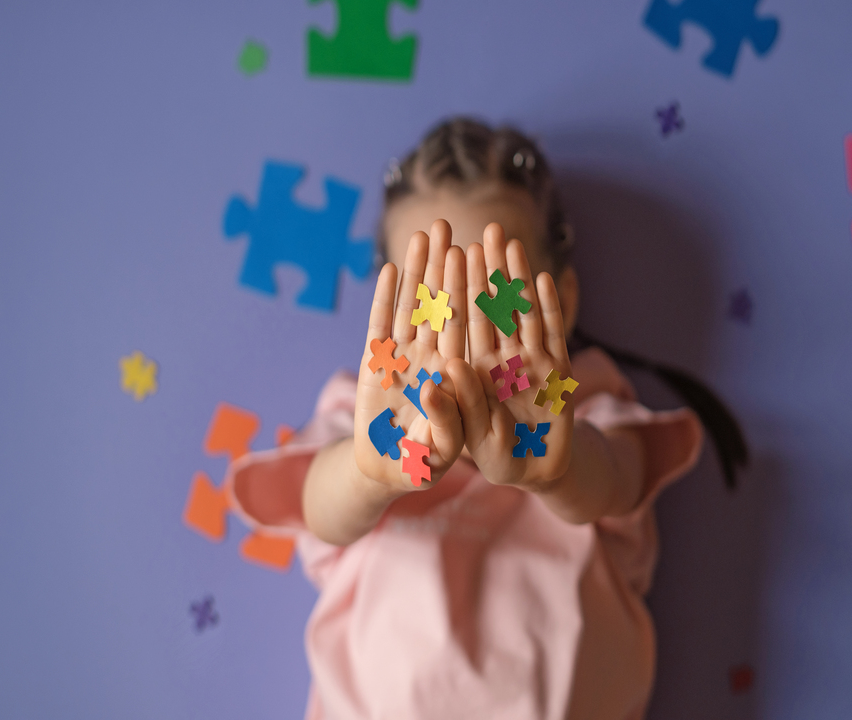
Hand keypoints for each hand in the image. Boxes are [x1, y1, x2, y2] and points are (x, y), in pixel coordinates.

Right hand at [353, 220, 466, 491]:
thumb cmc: (423, 464)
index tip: (476, 255)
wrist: (390, 471)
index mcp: (456, 375)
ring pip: (413, 305)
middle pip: (441, 302)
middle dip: (444, 264)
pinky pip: (381, 325)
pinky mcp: (375, 363)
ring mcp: (403, 357)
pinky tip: (392, 269)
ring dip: (418, 269)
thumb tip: (438, 387)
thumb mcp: (439, 451)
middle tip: (447, 223)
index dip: (470, 289)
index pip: (466, 325)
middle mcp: (432, 358)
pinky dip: (385, 298)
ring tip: (423, 232)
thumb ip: (445, 423)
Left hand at [448, 223, 573, 489]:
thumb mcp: (461, 443)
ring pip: (519, 312)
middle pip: (489, 306)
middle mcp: (495, 361)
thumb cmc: (487, 461)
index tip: (453, 252)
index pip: (459, 324)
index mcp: (465, 373)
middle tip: (484, 227)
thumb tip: (450, 368)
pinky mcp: (556, 374)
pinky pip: (552, 335)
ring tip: (510, 241)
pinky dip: (550, 308)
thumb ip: (457, 407)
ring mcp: (526, 364)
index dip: (457, 288)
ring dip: (515, 277)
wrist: (532, 475)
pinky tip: (546, 278)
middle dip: (486, 268)